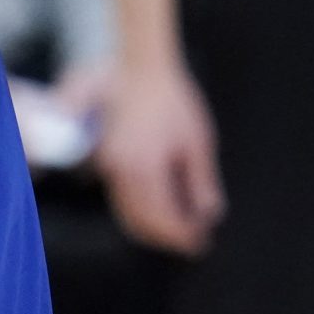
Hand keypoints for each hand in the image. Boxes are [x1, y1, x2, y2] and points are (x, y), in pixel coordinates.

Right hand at [93, 55, 225, 255]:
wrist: (140, 69)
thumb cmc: (172, 100)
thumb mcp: (198, 141)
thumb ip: (202, 182)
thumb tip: (209, 215)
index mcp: (144, 167)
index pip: (161, 217)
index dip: (182, 236)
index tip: (201, 243)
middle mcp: (119, 170)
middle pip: (139, 221)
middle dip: (165, 238)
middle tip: (192, 243)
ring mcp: (107, 165)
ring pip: (125, 212)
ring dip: (150, 227)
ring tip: (179, 230)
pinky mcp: (103, 159)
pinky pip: (119, 197)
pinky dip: (138, 211)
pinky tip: (158, 209)